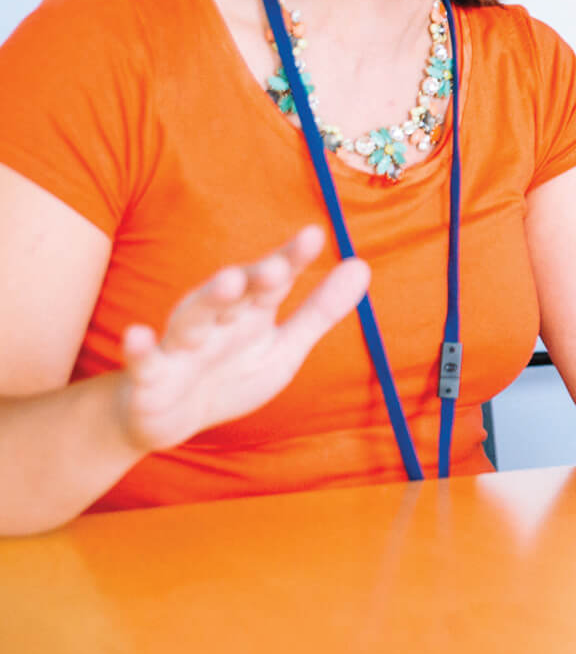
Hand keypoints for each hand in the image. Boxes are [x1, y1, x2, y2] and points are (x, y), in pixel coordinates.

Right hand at [118, 225, 370, 451]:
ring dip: (208, 301)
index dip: (291, 259)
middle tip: (276, 267)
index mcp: (249, 313)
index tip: (314, 235)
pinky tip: (135, 335)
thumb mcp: (283, 347)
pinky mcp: (150, 378)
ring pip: (191, 319)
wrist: (165, 418)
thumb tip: (362, 265)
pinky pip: (143, 362)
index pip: (272, 280)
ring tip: (227, 283)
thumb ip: (320, 310)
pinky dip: (138, 349)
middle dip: (253, 278)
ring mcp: (180, 348)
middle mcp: (215, 322)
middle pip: (233, 294)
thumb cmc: (229, 375)